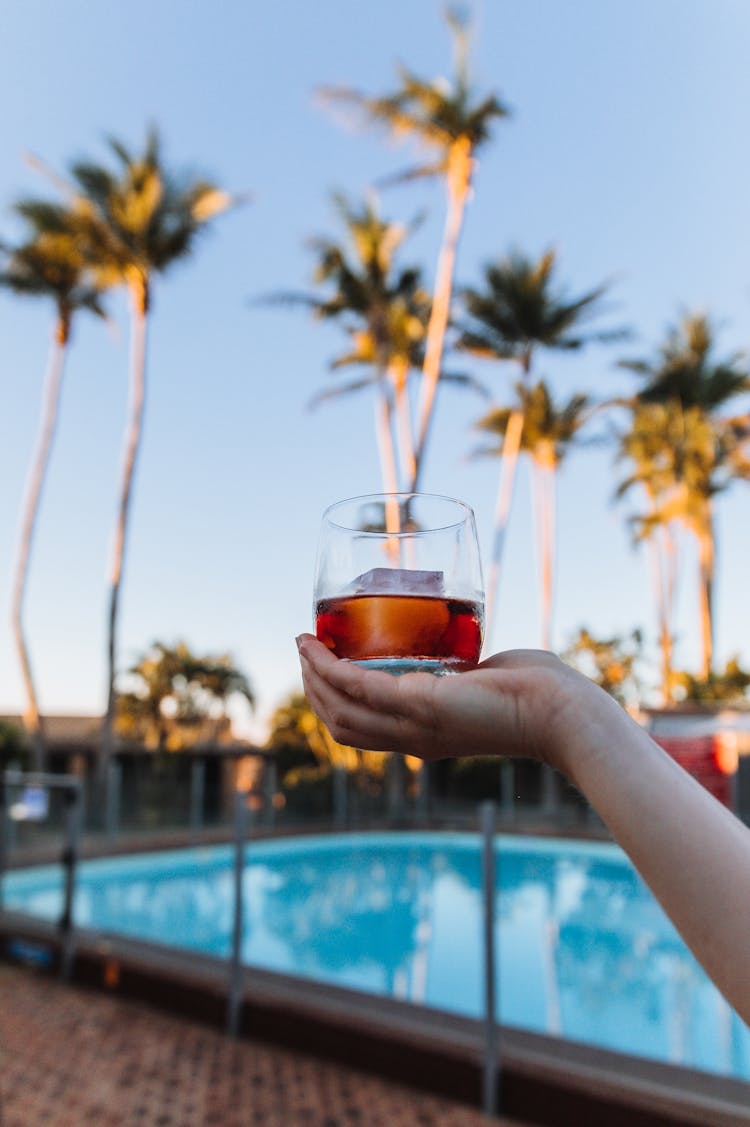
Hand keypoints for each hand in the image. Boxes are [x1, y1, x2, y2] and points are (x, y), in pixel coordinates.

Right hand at [296, 633, 614, 773]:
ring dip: (313, 675)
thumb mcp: (484, 686)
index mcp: (424, 738)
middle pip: (341, 722)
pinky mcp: (420, 703)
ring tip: (305, 642)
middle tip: (305, 650)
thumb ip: (464, 675)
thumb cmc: (536, 693)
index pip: (363, 731)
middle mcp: (413, 738)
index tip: (321, 669)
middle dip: (314, 687)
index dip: (333, 703)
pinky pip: (358, 686)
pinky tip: (318, 647)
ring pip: (340, 708)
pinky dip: (330, 666)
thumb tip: (460, 656)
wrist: (559, 710)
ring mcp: (413, 724)